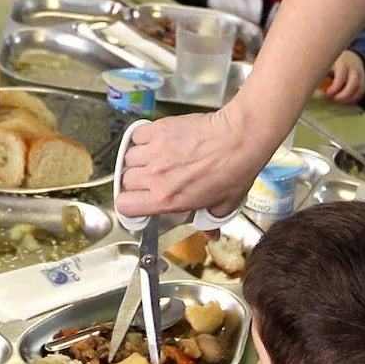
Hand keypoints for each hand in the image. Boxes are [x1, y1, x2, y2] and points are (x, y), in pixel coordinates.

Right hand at [114, 108, 268, 220]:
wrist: (239, 139)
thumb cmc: (233, 171)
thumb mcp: (223, 206)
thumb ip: (210, 221)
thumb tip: (210, 233)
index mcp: (166, 199)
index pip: (125, 206)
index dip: (128, 204)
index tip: (136, 201)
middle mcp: (155, 176)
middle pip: (125, 180)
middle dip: (135, 181)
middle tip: (151, 179)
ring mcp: (155, 151)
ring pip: (128, 158)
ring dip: (138, 160)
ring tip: (153, 159)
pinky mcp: (159, 130)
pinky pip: (137, 136)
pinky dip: (141, 139)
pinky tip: (154, 142)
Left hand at [323, 51, 364, 103]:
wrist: (348, 57)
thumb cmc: (332, 64)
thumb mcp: (325, 65)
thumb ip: (319, 75)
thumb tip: (308, 87)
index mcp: (341, 62)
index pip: (341, 74)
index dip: (335, 86)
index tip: (328, 92)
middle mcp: (352, 67)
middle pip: (353, 82)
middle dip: (344, 94)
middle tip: (334, 98)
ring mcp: (359, 73)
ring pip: (359, 88)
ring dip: (349, 98)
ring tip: (338, 100)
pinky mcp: (363, 80)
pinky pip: (362, 91)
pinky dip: (354, 98)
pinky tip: (345, 100)